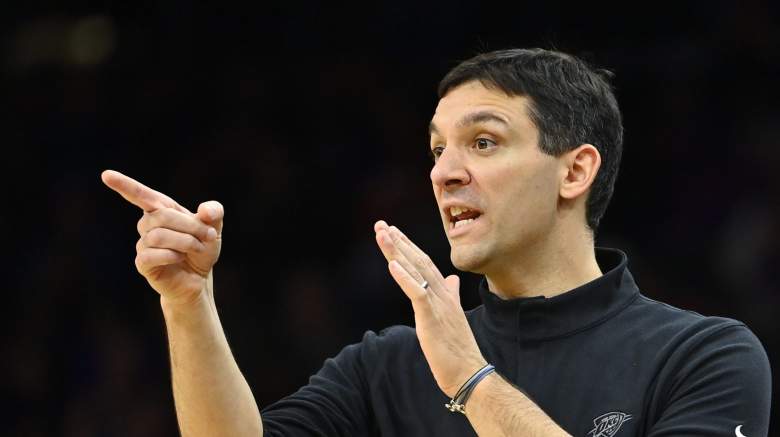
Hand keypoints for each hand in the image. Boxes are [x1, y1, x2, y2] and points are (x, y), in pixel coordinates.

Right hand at [101, 170, 223, 305]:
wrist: (198, 278)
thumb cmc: (202, 249)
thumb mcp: (214, 228)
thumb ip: (214, 213)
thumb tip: (205, 210)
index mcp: (162, 210)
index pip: (141, 195)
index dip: (125, 185)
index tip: (106, 175)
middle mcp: (148, 225)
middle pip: (162, 216)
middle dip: (190, 226)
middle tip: (208, 235)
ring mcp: (143, 244)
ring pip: (158, 236)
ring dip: (185, 242)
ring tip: (196, 248)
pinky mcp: (143, 264)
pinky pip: (150, 255)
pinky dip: (171, 255)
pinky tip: (179, 258)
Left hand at [374, 220, 486, 396]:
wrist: (469, 372)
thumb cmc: (458, 347)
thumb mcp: (452, 316)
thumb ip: (451, 295)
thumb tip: (451, 279)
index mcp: (444, 293)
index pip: (424, 262)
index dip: (408, 245)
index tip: (392, 230)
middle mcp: (441, 294)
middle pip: (417, 261)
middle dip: (398, 242)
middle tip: (380, 224)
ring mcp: (438, 305)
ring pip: (416, 272)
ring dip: (398, 252)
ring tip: (383, 235)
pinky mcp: (432, 319)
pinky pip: (417, 294)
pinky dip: (405, 278)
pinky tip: (392, 266)